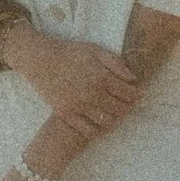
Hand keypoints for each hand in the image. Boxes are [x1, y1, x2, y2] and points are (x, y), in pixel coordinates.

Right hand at [3, 26, 138, 137]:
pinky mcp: (66, 115)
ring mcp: (79, 107)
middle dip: (129, 107)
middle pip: (120, 110)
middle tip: (129, 104)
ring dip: (115, 119)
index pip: (128, 93)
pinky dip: (98, 129)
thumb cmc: (68, 52)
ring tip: (115, 113)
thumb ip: (115, 63)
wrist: (39, 59)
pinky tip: (100, 122)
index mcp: (101, 77)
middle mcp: (92, 95)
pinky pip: (88, 130)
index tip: (139, 94)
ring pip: (107, 122)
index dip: (137, 95)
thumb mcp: (94, 50)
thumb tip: (133, 78)